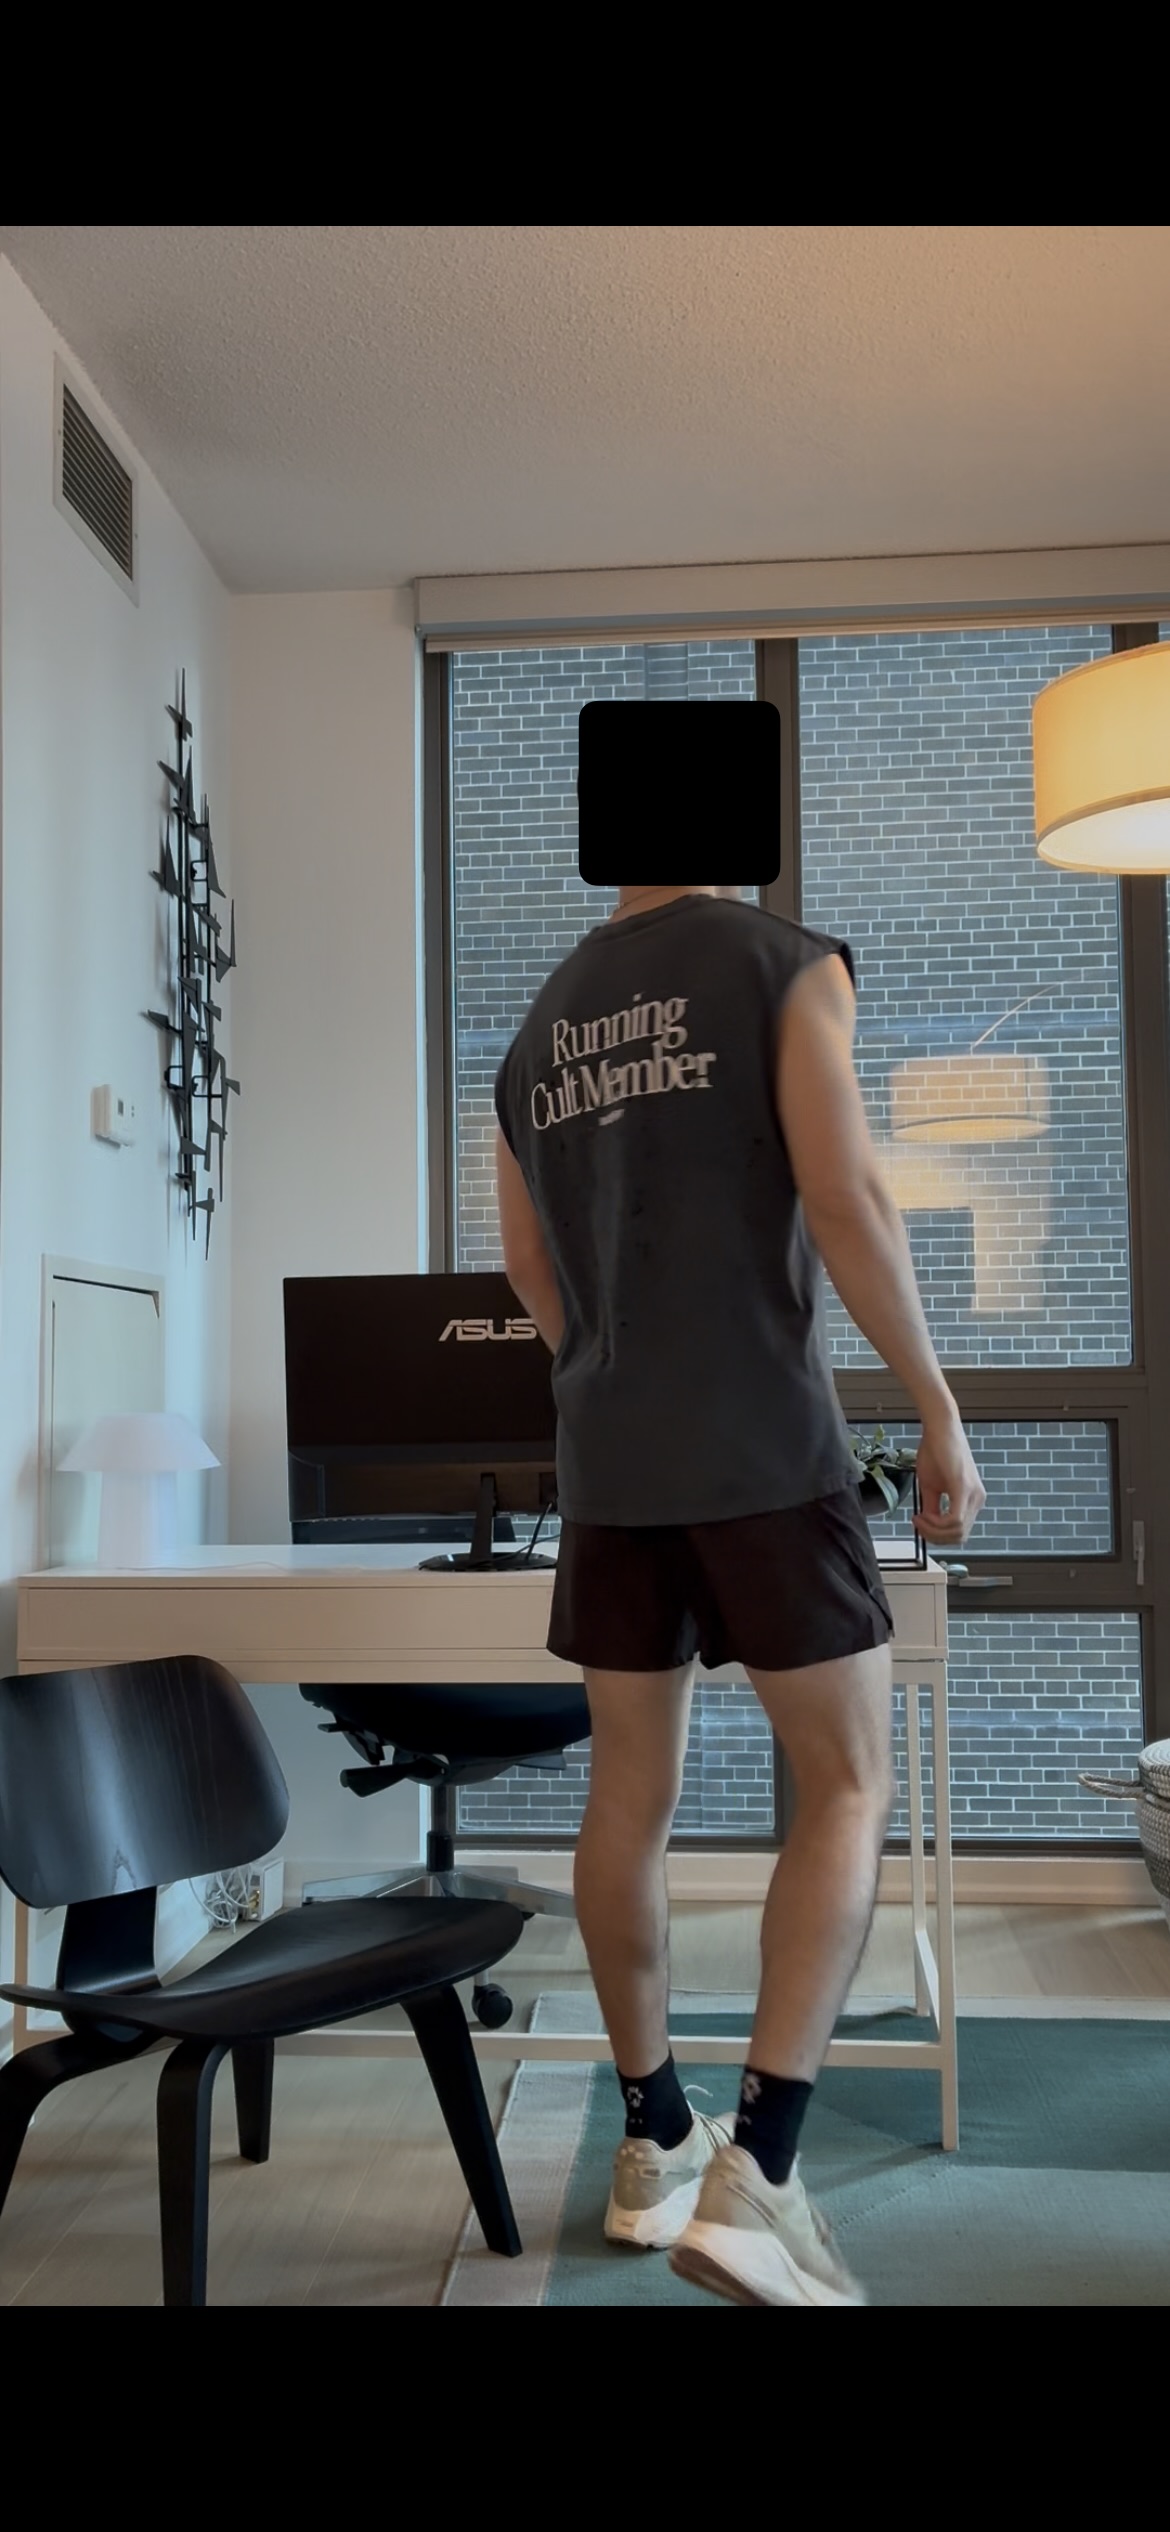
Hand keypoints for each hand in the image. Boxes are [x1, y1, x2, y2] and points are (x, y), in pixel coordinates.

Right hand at [914, 1411, 985, 1548]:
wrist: (939, 1429)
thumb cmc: (936, 1451)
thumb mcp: (930, 1486)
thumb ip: (932, 1507)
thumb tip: (927, 1525)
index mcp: (971, 1499)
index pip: (959, 1532)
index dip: (937, 1535)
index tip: (919, 1524)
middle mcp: (977, 1499)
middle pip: (959, 1536)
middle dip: (935, 1536)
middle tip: (917, 1525)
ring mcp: (974, 1494)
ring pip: (957, 1531)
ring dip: (934, 1531)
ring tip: (918, 1518)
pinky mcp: (964, 1488)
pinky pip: (955, 1520)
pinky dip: (936, 1523)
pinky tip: (923, 1515)